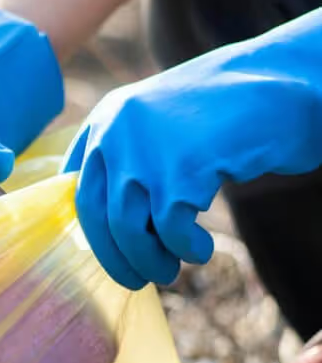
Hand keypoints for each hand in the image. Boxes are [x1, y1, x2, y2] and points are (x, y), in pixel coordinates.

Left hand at [62, 9, 321, 289]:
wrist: (286, 82)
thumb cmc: (224, 115)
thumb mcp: (158, 127)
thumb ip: (126, 162)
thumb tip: (106, 232)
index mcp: (106, 118)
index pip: (75, 186)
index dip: (90, 229)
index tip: (108, 252)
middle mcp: (116, 129)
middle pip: (94, 213)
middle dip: (114, 256)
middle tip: (136, 280)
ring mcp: (147, 148)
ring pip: (127, 229)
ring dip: (148, 261)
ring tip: (169, 270)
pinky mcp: (185, 168)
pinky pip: (171, 231)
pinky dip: (185, 250)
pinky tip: (200, 250)